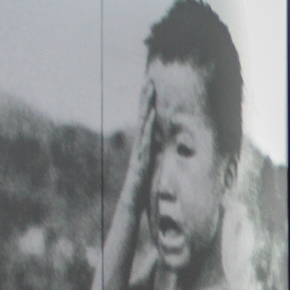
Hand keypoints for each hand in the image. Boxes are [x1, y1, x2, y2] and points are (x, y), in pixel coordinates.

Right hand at [128, 79, 157, 217]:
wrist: (129, 209)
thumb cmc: (139, 195)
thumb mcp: (150, 175)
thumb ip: (153, 163)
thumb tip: (160, 155)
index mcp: (142, 151)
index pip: (146, 126)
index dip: (148, 109)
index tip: (151, 92)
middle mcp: (139, 149)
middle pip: (142, 120)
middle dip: (146, 100)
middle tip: (149, 80)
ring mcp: (138, 153)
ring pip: (143, 126)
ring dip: (146, 107)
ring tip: (150, 89)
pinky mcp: (140, 161)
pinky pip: (145, 141)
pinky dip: (148, 128)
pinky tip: (151, 114)